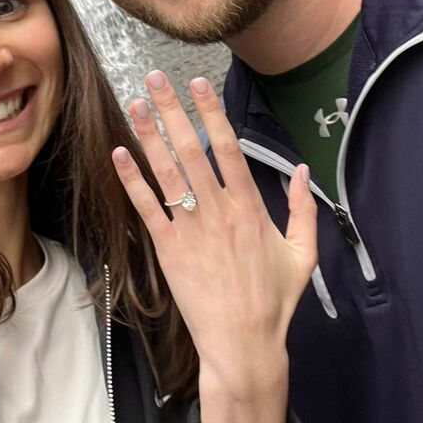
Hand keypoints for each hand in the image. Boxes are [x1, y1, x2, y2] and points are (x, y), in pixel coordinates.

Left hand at [112, 70, 316, 422]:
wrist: (243, 345)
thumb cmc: (275, 301)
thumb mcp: (303, 254)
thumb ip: (304, 210)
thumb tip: (303, 170)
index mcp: (250, 207)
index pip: (227, 147)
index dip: (211, 112)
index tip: (199, 83)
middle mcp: (217, 210)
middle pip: (191, 150)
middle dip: (172, 110)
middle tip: (155, 78)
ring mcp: (190, 229)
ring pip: (166, 173)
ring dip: (149, 136)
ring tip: (135, 103)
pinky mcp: (168, 250)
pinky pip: (147, 209)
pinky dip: (131, 181)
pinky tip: (118, 154)